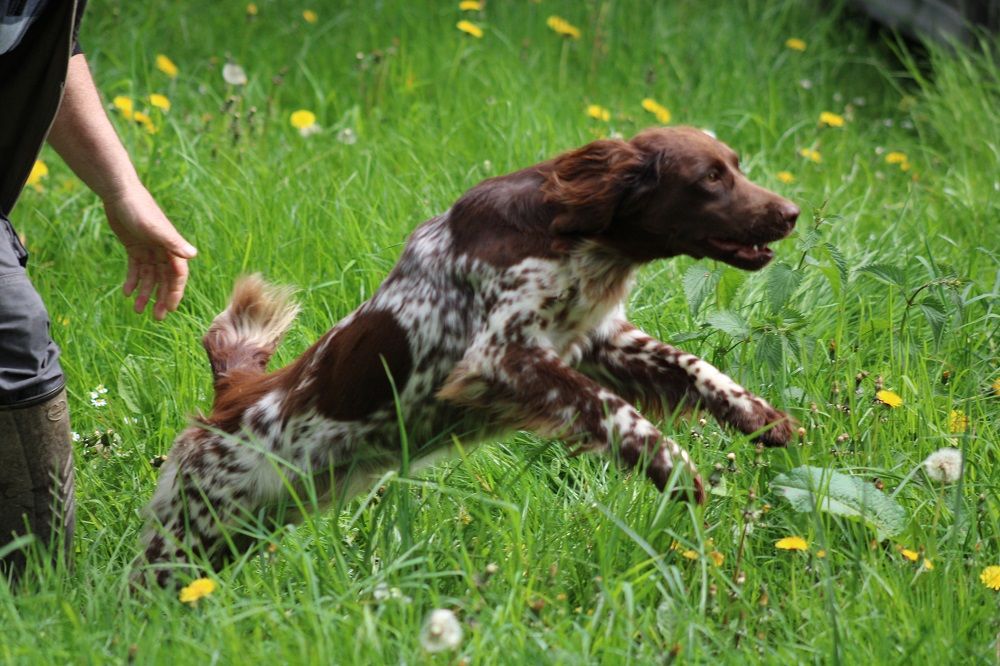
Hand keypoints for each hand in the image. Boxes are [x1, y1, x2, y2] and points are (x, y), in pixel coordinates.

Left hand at [102, 186, 196, 319]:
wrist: (119, 193)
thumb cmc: (139, 209)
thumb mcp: (154, 228)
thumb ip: (173, 242)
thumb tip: (193, 255)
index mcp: (172, 248)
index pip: (177, 276)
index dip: (174, 293)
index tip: (170, 309)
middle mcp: (163, 251)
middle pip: (164, 280)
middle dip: (161, 298)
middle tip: (156, 317)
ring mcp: (149, 250)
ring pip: (149, 277)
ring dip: (145, 293)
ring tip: (136, 310)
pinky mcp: (135, 247)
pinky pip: (135, 268)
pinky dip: (132, 280)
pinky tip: (126, 292)